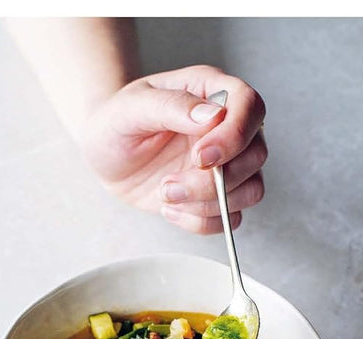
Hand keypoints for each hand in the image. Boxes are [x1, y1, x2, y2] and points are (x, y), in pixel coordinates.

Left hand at [80, 64, 266, 234]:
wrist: (106, 156)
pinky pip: (231, 217)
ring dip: (209, 203)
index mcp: (211, 92)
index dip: (235, 135)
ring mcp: (229, 163)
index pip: (250, 106)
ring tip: (166, 195)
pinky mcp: (220, 195)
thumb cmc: (115, 124)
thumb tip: (213, 115)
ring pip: (251, 189)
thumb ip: (171, 106)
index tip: (201, 157)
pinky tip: (171, 209)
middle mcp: (228, 128)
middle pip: (256, 154)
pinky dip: (202, 221)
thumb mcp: (129, 108)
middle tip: (170, 184)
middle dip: (215, 180)